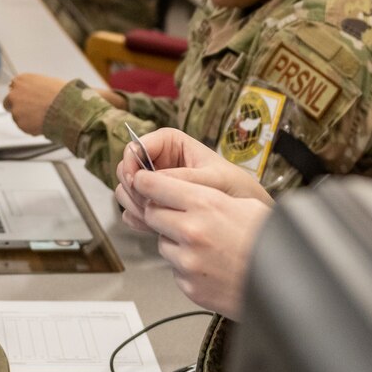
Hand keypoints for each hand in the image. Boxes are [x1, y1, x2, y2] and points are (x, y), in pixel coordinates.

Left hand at [1, 72, 70, 134]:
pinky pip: (24, 127)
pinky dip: (31, 127)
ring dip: (26, 118)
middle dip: (16, 107)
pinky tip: (43, 123)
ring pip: (17, 116)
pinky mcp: (20, 123)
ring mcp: (16, 109)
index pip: (14, 87)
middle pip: (8, 102)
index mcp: (21, 80)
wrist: (66, 108)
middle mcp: (14, 94)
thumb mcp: (47, 82)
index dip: (21, 94)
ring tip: (43, 117)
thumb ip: (35, 87)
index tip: (26, 98)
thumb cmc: (61, 94)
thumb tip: (36, 92)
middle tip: (29, 111)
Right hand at [113, 129, 265, 229]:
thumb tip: (148, 180)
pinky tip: (153, 227)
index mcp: (170, 143)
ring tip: (154, 220)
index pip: (136, 146)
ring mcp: (155, 183)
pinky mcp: (155, 203)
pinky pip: (134, 208)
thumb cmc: (235, 188)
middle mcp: (158, 160)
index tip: (135, 182)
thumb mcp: (213, 180)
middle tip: (147, 207)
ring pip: (127, 190)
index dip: (131, 163)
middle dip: (132, 189)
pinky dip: (138, 218)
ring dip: (134, 205)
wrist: (244, 213)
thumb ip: (182, 178)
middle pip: (126, 169)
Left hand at [113, 130, 273, 320]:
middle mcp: (192, 232)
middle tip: (179, 214)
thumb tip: (184, 190)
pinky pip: (176, 270)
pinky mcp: (189, 286)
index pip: (154, 185)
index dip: (146, 182)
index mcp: (206, 204)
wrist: (288, 287)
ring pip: (162, 243)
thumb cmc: (271, 244)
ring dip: (175, 242)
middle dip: (160, 212)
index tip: (142, 180)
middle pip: (151, 214)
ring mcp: (188, 262)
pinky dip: (187, 267)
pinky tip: (211, 265)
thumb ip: (210, 196)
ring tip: (206, 245)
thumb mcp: (246, 204)